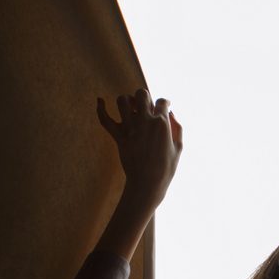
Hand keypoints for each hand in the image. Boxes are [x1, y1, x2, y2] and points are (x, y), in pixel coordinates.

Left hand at [97, 88, 182, 208]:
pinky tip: (100, 101)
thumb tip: (170, 113)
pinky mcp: (118, 136)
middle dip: (144, 97)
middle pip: (141, 94)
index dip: (164, 103)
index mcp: (162, 123)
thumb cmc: (166, 169)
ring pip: (122, 101)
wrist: (147, 184)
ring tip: (129, 108)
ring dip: (126, 101)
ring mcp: (130, 128)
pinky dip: (100, 109)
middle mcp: (145, 121)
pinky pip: (105, 119)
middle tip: (145, 106)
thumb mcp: (178, 148)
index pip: (162, 102)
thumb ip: (177, 128)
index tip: (164, 106)